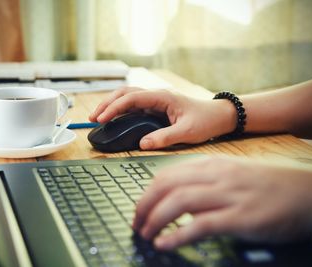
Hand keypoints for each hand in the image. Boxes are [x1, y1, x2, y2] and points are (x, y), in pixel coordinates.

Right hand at [89, 87, 236, 149]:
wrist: (218, 116)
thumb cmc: (206, 121)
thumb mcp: (187, 132)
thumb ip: (164, 137)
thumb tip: (142, 144)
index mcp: (162, 97)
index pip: (131, 98)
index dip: (113, 108)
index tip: (101, 119)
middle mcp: (156, 95)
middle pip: (124, 93)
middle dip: (106, 104)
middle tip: (93, 118)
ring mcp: (155, 100)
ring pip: (127, 97)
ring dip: (112, 104)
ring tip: (98, 117)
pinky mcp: (156, 107)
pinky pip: (134, 105)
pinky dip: (120, 110)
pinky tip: (114, 119)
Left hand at [132, 156, 311, 249]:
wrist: (308, 193)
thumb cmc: (269, 185)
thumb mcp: (232, 174)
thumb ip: (205, 181)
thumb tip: (178, 197)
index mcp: (211, 165)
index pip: (166, 174)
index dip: (146, 193)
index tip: (140, 208)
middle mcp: (216, 176)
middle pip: (166, 186)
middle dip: (144, 206)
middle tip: (136, 223)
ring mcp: (228, 196)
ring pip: (178, 202)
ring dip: (155, 220)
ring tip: (145, 234)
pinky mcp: (240, 218)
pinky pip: (200, 225)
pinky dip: (177, 235)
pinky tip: (165, 243)